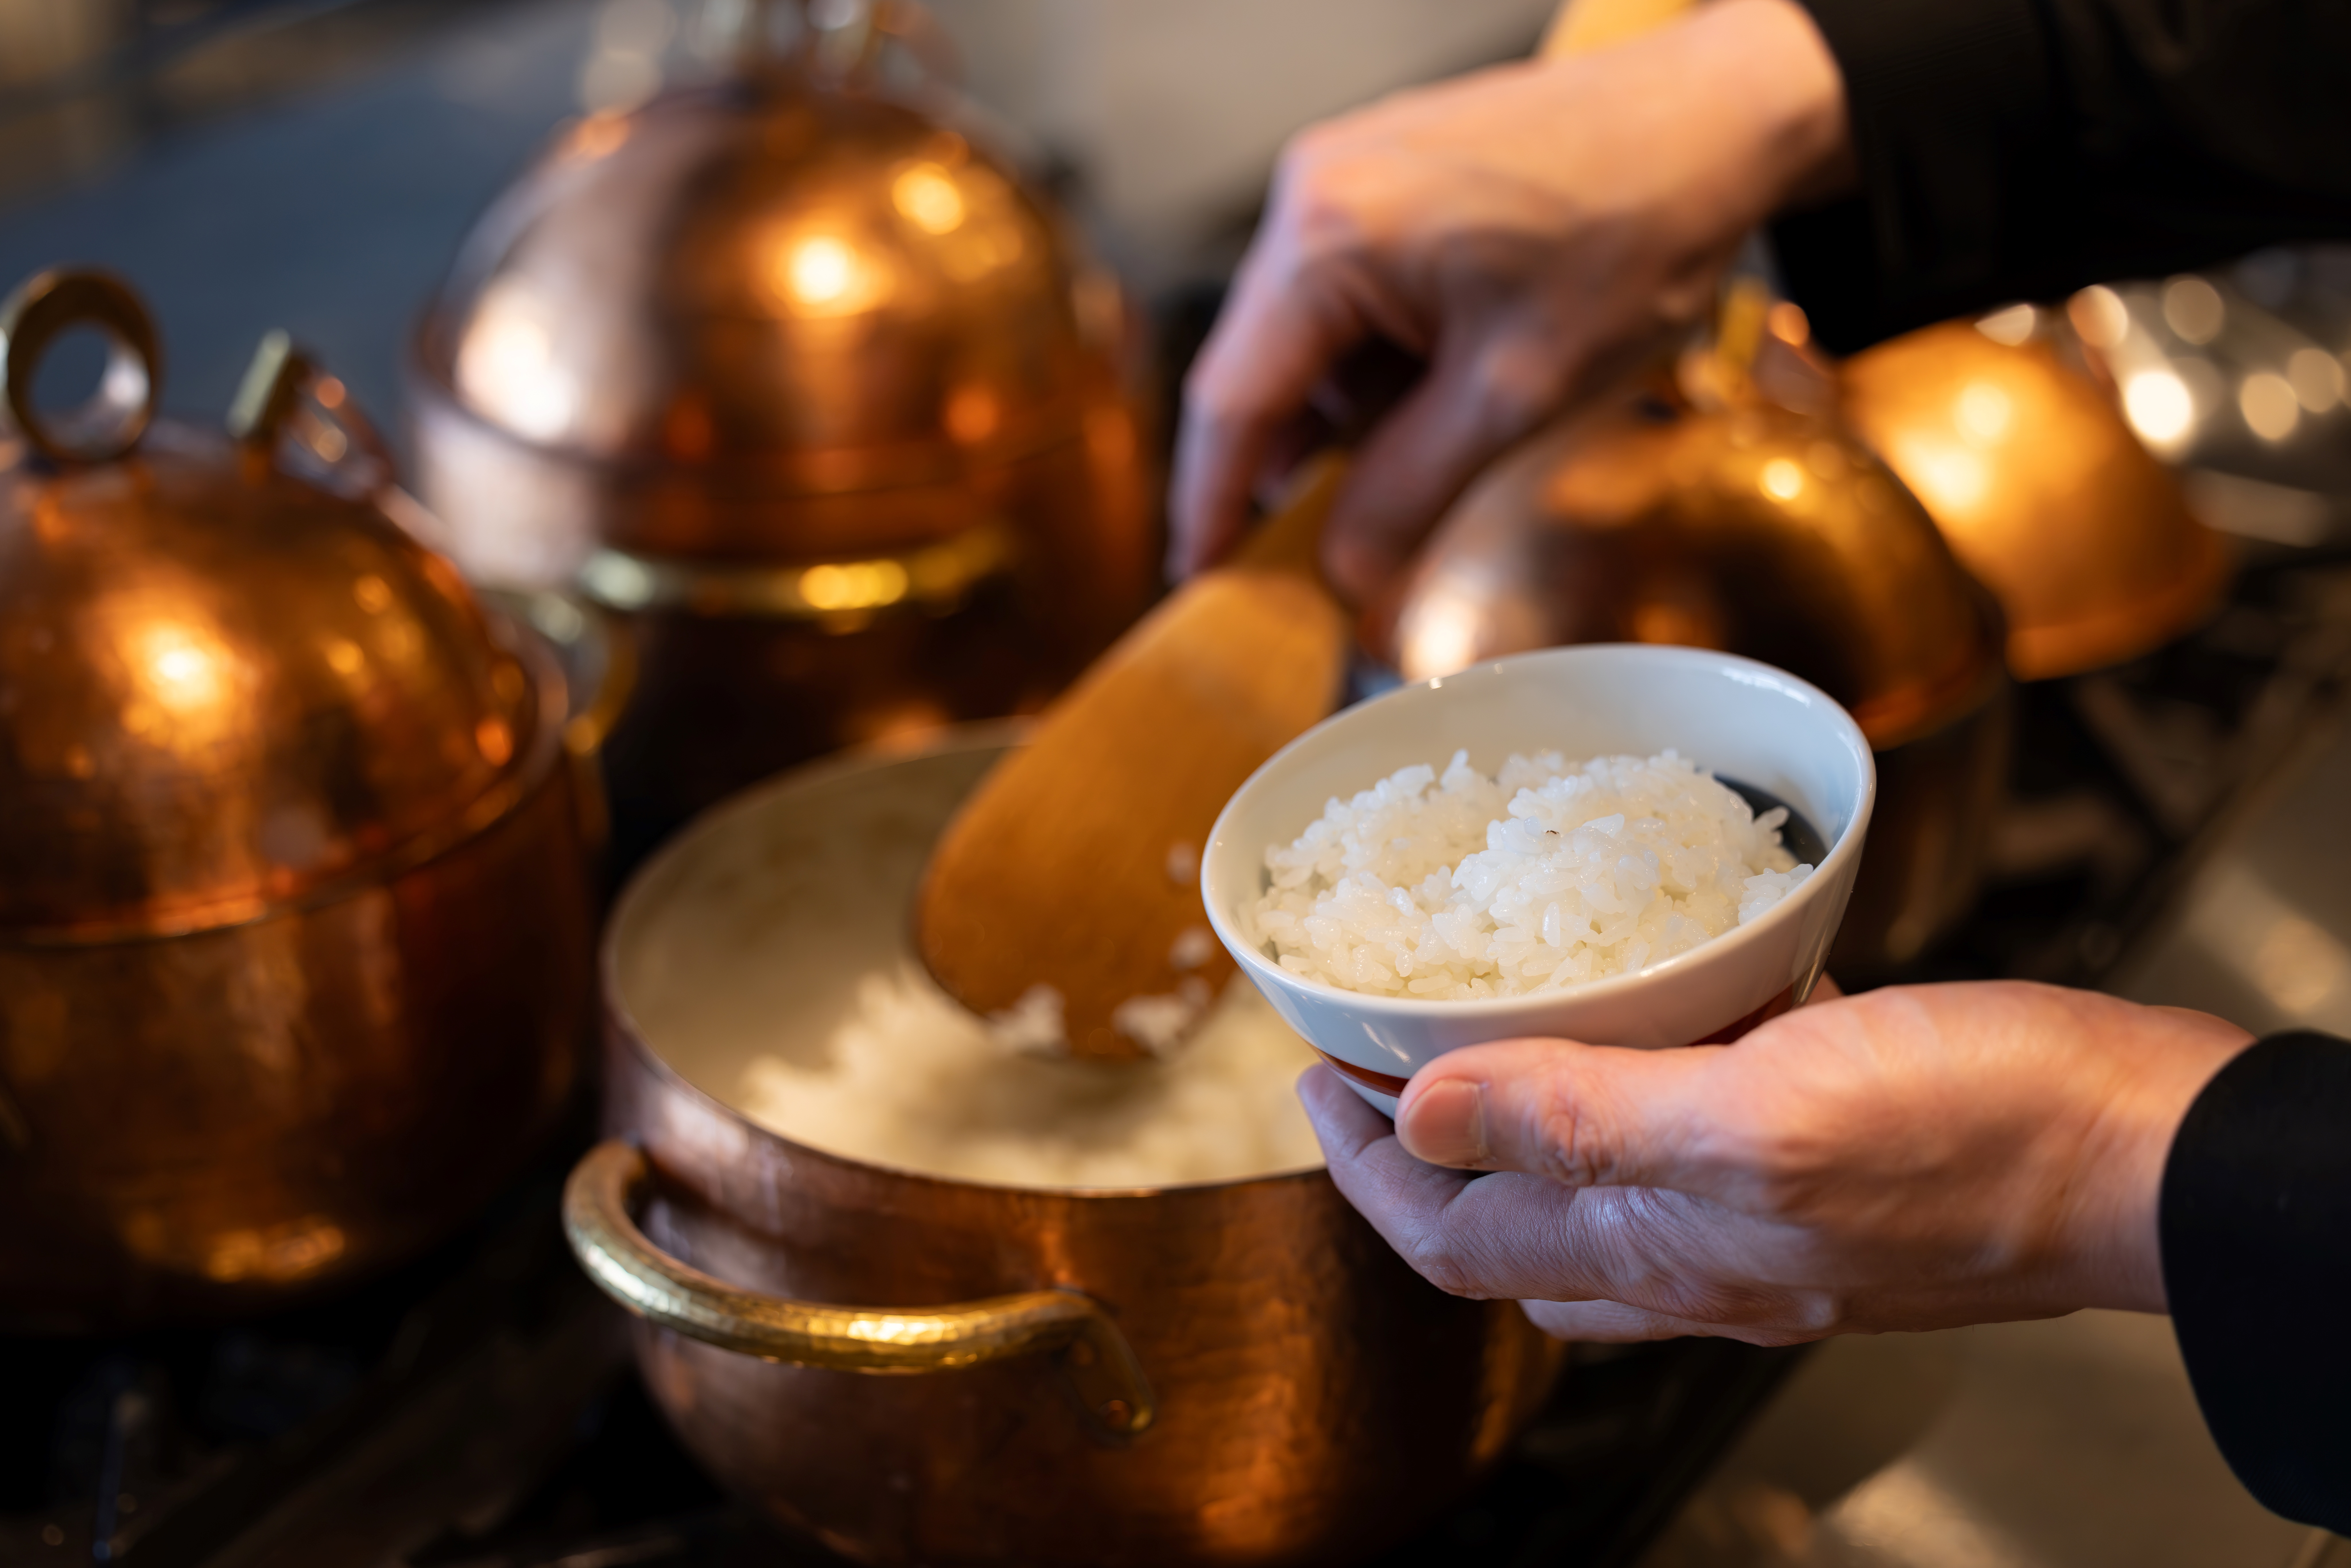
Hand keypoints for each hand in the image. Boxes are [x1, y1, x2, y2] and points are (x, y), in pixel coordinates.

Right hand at [1169, 0, 1853, 601]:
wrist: (1723, 118)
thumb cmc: (1636, 231)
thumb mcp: (1517, 394)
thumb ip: (1410, 491)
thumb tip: (1345, 576)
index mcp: (1325, 234)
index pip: (1232, 400)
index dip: (1210, 506)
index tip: (1200, 584)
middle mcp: (1312, 191)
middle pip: (1259, 369)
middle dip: (1285, 472)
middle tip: (1298, 566)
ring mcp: (1345, 178)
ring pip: (1309, 341)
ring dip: (1345, 421)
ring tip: (1408, 476)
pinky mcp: (1386, 182)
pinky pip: (1350, 300)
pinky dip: (1379, 370)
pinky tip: (1433, 406)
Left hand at [1298, 981, 2252, 1343]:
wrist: (2146, 1149)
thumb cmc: (1980, 1136)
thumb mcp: (1758, 1119)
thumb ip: (1586, 1124)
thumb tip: (1429, 1119)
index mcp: (1670, 1247)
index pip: (1456, 1236)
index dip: (1369, 1165)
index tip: (1315, 1078)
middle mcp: (1707, 1247)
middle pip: (1511, 1220)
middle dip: (1426, 1147)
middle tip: (1381, 1058)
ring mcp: (1772, 1208)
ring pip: (1598, 1176)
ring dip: (1526, 1109)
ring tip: (1486, 1022)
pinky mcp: (1834, 1153)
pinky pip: (1697, 1122)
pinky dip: (1645, 1066)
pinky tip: (1656, 994)